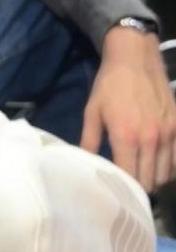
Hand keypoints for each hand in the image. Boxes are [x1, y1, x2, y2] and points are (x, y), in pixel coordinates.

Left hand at [82, 27, 175, 190]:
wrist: (135, 59)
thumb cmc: (109, 86)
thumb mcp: (92, 112)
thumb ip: (90, 141)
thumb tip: (84, 163)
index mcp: (126, 137)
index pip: (128, 176)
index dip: (122, 188)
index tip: (114, 192)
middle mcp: (150, 139)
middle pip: (149, 180)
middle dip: (137, 188)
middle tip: (127, 188)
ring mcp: (168, 134)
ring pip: (166, 173)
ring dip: (153, 179)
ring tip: (140, 177)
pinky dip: (169, 168)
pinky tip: (157, 165)